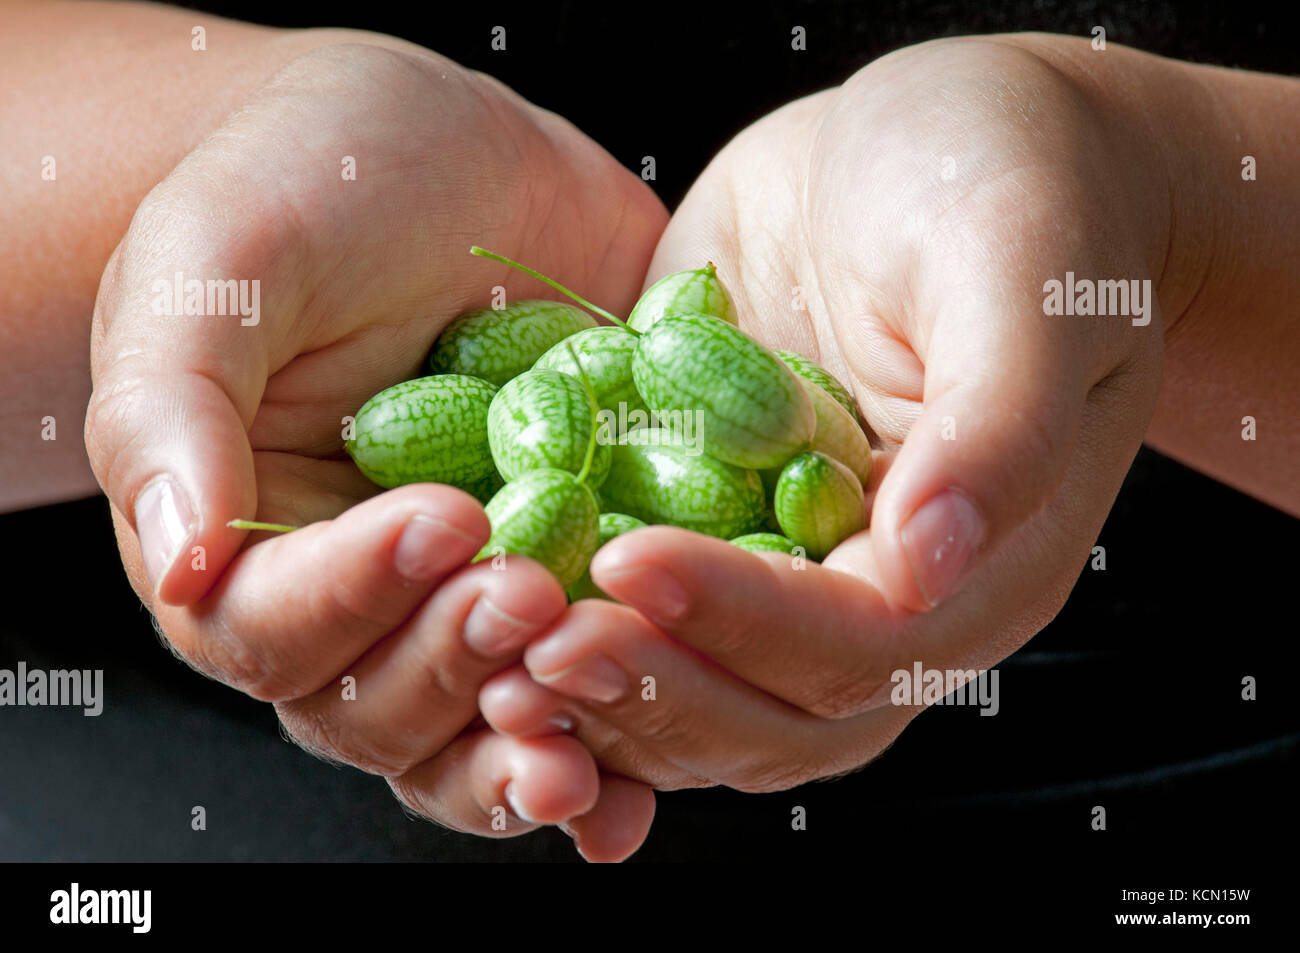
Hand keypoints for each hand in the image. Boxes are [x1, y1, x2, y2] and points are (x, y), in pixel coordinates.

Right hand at [86, 41, 664, 857]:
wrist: (444, 148)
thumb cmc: (302, 183)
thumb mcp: (219, 257)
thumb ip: (175, 403)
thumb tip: (181, 558)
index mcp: (245, 537)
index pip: (269, 624)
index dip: (351, 596)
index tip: (441, 517)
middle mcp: (352, 591)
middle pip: (377, 703)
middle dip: (455, 663)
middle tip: (533, 593)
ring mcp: (466, 590)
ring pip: (474, 723)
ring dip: (530, 737)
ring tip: (599, 712)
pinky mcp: (569, 568)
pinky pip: (580, 681)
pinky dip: (616, 730)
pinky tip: (654, 756)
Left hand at [476, 35, 1180, 792]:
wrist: (936, 139)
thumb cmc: (1016, 183)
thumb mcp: (1020, 274)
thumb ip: (996, 423)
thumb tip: (928, 559)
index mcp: (978, 565)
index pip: (854, 644)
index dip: (741, 622)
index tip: (630, 562)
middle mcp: (881, 597)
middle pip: (767, 708)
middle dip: (653, 686)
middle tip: (537, 643)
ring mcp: (787, 569)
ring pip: (698, 695)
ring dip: (600, 693)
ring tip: (496, 654)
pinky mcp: (709, 523)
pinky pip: (641, 614)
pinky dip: (575, 629)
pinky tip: (488, 605)